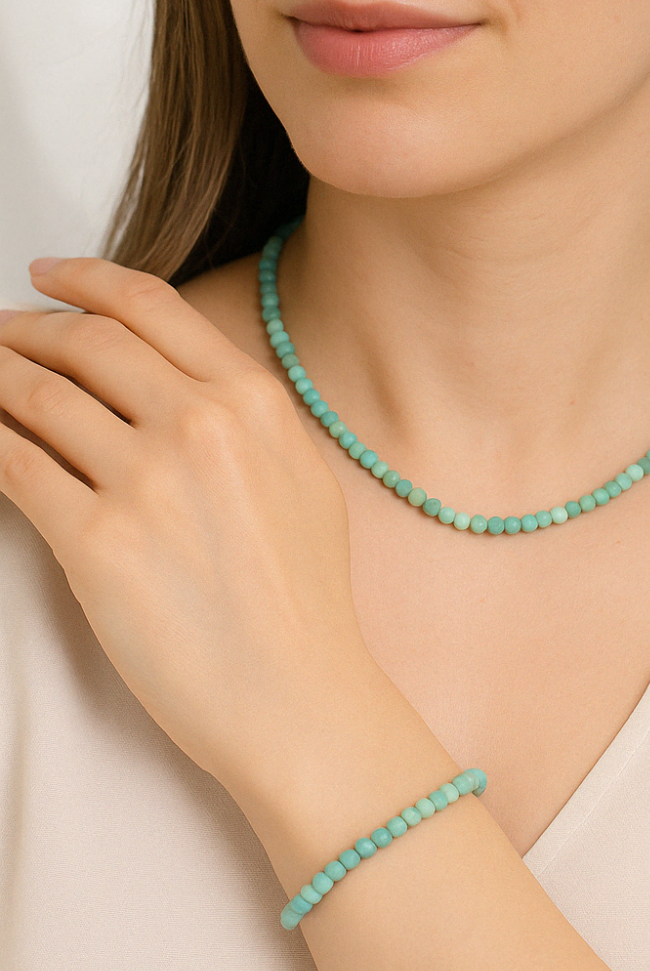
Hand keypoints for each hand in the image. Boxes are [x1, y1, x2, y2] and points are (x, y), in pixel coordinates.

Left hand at [0, 256, 366, 795]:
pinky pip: (15, 466)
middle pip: (85, 341)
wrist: (296, 696)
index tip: (47, 275)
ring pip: (37, 396)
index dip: (85, 280)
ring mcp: (148, 481)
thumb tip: (164, 378)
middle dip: (24, 329)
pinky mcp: (98, 544)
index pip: (151, 306)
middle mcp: (201, 424)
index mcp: (253, 400)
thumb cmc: (300, 598)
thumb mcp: (298, 474)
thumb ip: (239, 413)